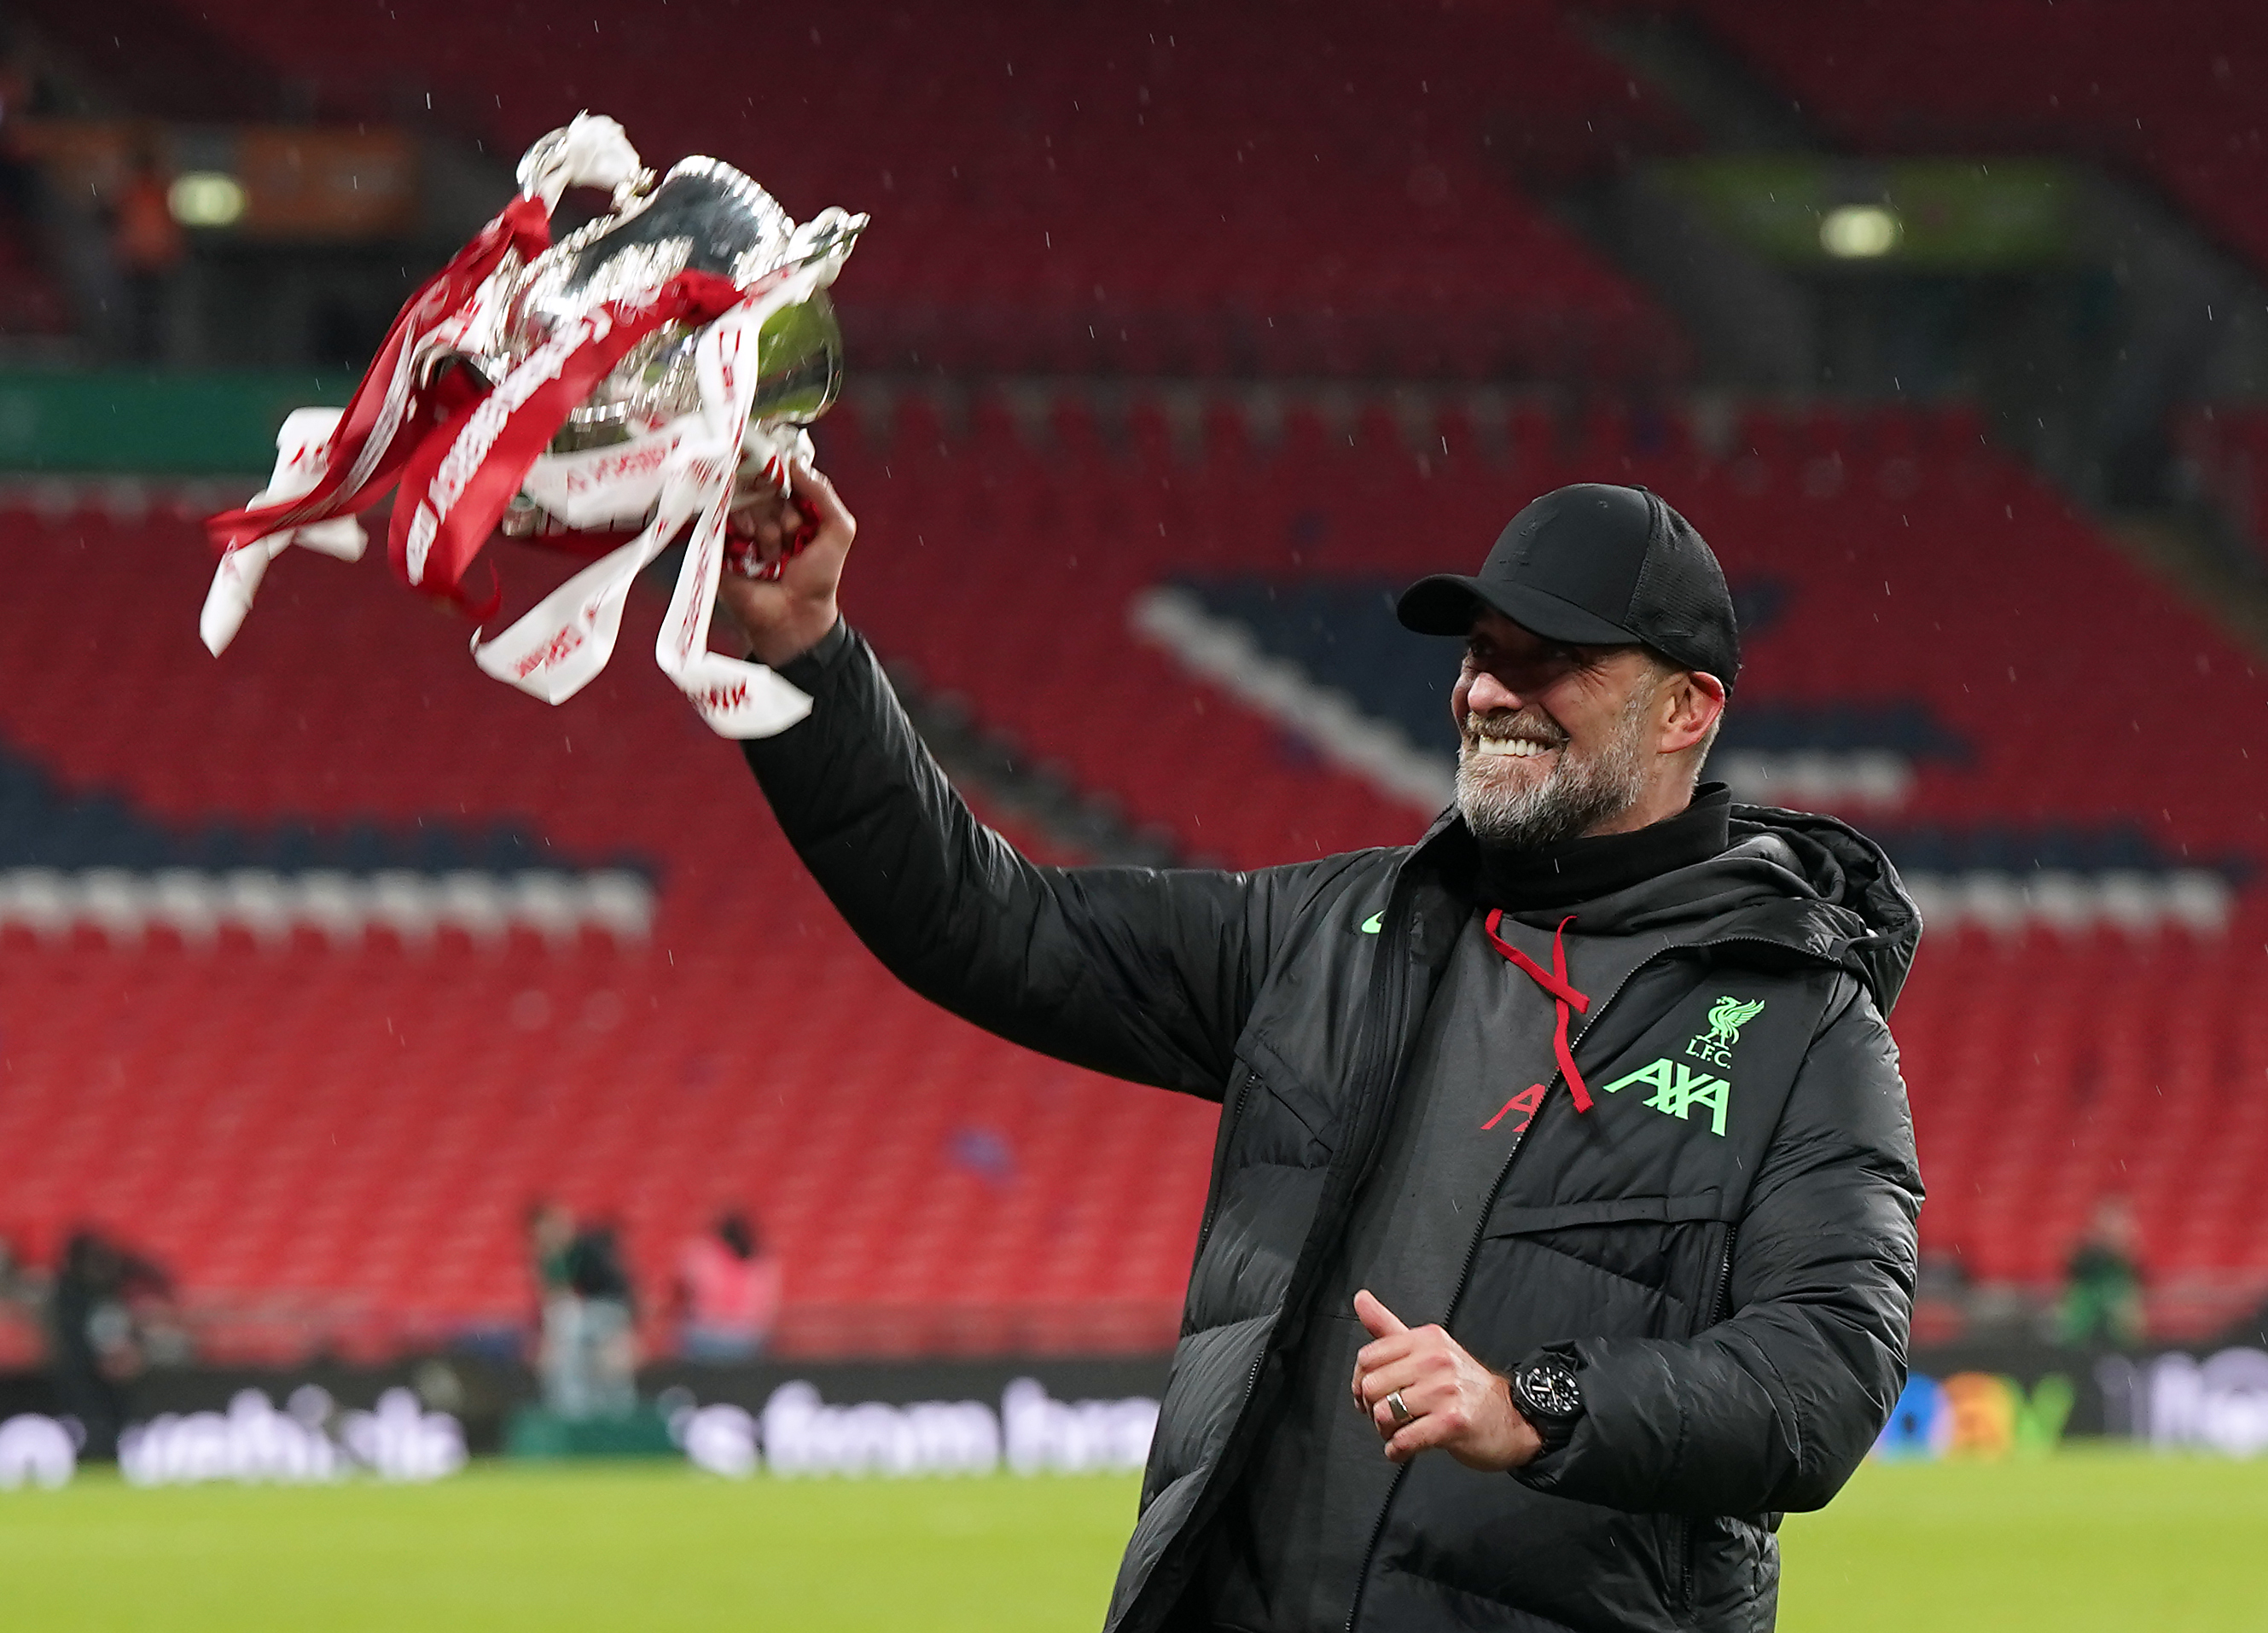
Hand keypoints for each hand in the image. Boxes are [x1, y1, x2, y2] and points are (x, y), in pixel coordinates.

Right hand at [714, 458, 855, 666]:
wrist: (795, 615)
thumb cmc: (818, 578)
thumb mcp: (839, 530)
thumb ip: (823, 492)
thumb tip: (794, 463)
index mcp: (790, 508)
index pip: (780, 476)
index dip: (785, 482)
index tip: (791, 494)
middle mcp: (764, 514)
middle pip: (762, 488)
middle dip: (781, 513)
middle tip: (791, 537)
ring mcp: (742, 529)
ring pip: (745, 504)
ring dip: (766, 530)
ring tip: (774, 556)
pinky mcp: (721, 543)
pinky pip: (724, 520)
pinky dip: (743, 534)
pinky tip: (754, 553)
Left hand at [1348, 1289, 1542, 1470]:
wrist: (1514, 1417)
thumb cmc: (1465, 1387)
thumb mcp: (1428, 1349)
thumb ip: (1389, 1327)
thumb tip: (1360, 1298)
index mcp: (1426, 1339)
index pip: (1368, 1357)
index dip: (1360, 1382)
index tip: (1368, 1395)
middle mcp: (1436, 1360)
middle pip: (1372, 1387)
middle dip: (1372, 1410)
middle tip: (1387, 1418)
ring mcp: (1445, 1391)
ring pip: (1384, 1414)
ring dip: (1385, 1432)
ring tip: (1398, 1433)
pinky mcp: (1453, 1423)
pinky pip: (1404, 1440)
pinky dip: (1396, 1451)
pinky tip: (1403, 1449)